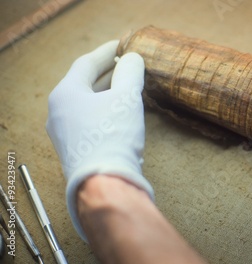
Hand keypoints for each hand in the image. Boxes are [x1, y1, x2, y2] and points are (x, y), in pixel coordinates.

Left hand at [46, 40, 153, 240]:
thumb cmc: (113, 135)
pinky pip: (87, 120)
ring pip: (86, 103)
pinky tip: (119, 113)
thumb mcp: (126, 98)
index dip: (107, 52)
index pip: (86, 63)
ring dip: (107, 92)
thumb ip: (130, 73)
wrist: (104, 182)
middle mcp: (58, 111)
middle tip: (127, 63)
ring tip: (127, 86)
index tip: (123, 44)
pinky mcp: (73, 149)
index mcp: (65, 93)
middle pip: (84, 83)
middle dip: (108, 72)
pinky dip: (104, 110)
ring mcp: (63, 132)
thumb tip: (133, 59)